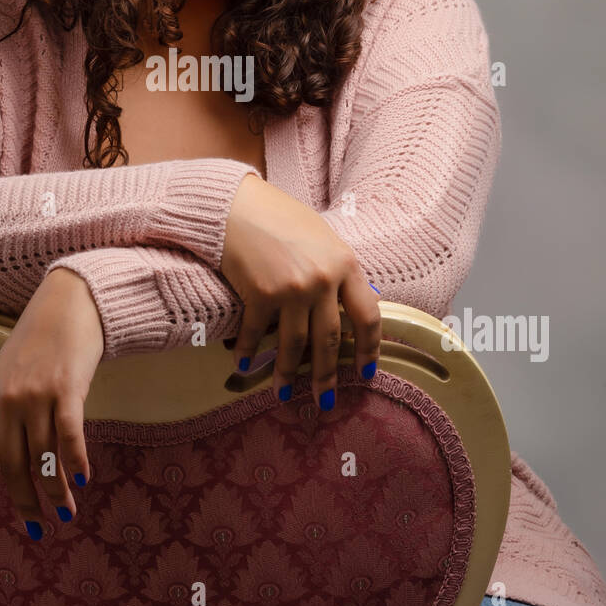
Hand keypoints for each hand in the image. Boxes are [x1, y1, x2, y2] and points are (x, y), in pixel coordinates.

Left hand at [0, 267, 104, 534]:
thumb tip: (13, 456)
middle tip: (38, 527)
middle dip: (24, 503)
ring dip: (54, 492)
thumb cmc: (40, 340)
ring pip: (41, 459)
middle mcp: (6, 402)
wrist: (68, 302)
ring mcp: (35, 396)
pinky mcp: (66, 389)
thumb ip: (4, 410)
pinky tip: (83, 480)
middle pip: (11, 466)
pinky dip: (75, 463)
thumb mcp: (8, 373)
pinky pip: (68, 437)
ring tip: (65, 512)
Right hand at [221, 173, 380, 405]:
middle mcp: (322, 281)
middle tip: (325, 400)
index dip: (370, 348)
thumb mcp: (322, 238)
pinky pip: (258, 334)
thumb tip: (350, 303)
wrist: (236, 205)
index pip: (369, 316)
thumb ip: (338, 270)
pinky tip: (245, 366)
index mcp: (345, 264)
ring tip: (285, 394)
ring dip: (289, 374)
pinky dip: (250, 353)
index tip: (367, 371)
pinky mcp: (260, 295)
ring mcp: (291, 290)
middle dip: (327, 375)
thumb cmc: (279, 216)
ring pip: (295, 345)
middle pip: (329, 340)